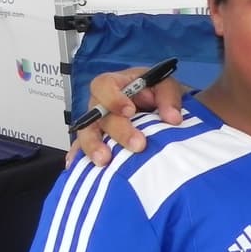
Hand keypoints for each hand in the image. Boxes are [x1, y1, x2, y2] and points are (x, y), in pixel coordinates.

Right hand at [68, 70, 186, 166]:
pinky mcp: (97, 142)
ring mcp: (97, 124)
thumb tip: (172, 118)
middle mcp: (101, 104)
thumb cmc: (157, 94)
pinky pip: (82, 149)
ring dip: (94, 147)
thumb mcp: (166, 86)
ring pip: (87, 134)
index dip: (113, 98)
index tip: (130, 111)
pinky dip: (79, 158)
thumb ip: (169, 98)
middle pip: (99, 115)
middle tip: (138, 144)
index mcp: (116, 84)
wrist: (160, 109)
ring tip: (104, 161)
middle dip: (118, 131)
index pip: (105, 85)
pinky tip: (78, 166)